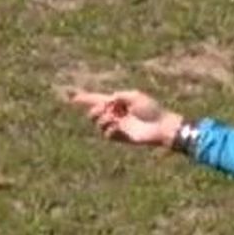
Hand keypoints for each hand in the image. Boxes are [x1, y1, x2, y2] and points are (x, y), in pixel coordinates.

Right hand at [66, 88, 185, 148]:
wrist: (161, 126)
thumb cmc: (151, 109)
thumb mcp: (135, 96)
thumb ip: (120, 96)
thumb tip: (107, 100)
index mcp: (118, 103)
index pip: (98, 100)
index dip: (85, 99)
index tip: (73, 98)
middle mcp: (115, 114)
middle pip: (94, 112)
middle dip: (95, 110)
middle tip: (104, 109)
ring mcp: (117, 126)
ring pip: (98, 123)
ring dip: (103, 119)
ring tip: (114, 118)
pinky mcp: (120, 138)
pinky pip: (106, 134)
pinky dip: (109, 129)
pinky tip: (118, 126)